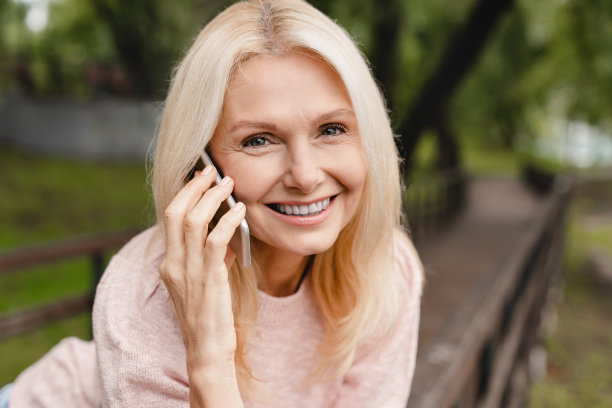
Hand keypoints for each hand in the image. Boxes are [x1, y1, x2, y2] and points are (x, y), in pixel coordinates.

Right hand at [159, 165, 245, 383]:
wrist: (207, 350)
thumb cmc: (209, 317)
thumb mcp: (204, 284)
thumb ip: (210, 259)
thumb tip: (225, 238)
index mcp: (170, 264)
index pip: (171, 218)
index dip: (185, 194)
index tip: (200, 178)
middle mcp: (174, 264)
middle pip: (175, 212)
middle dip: (194, 187)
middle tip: (212, 171)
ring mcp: (188, 272)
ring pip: (193, 221)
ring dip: (212, 198)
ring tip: (228, 184)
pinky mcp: (208, 279)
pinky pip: (216, 241)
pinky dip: (228, 221)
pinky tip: (240, 211)